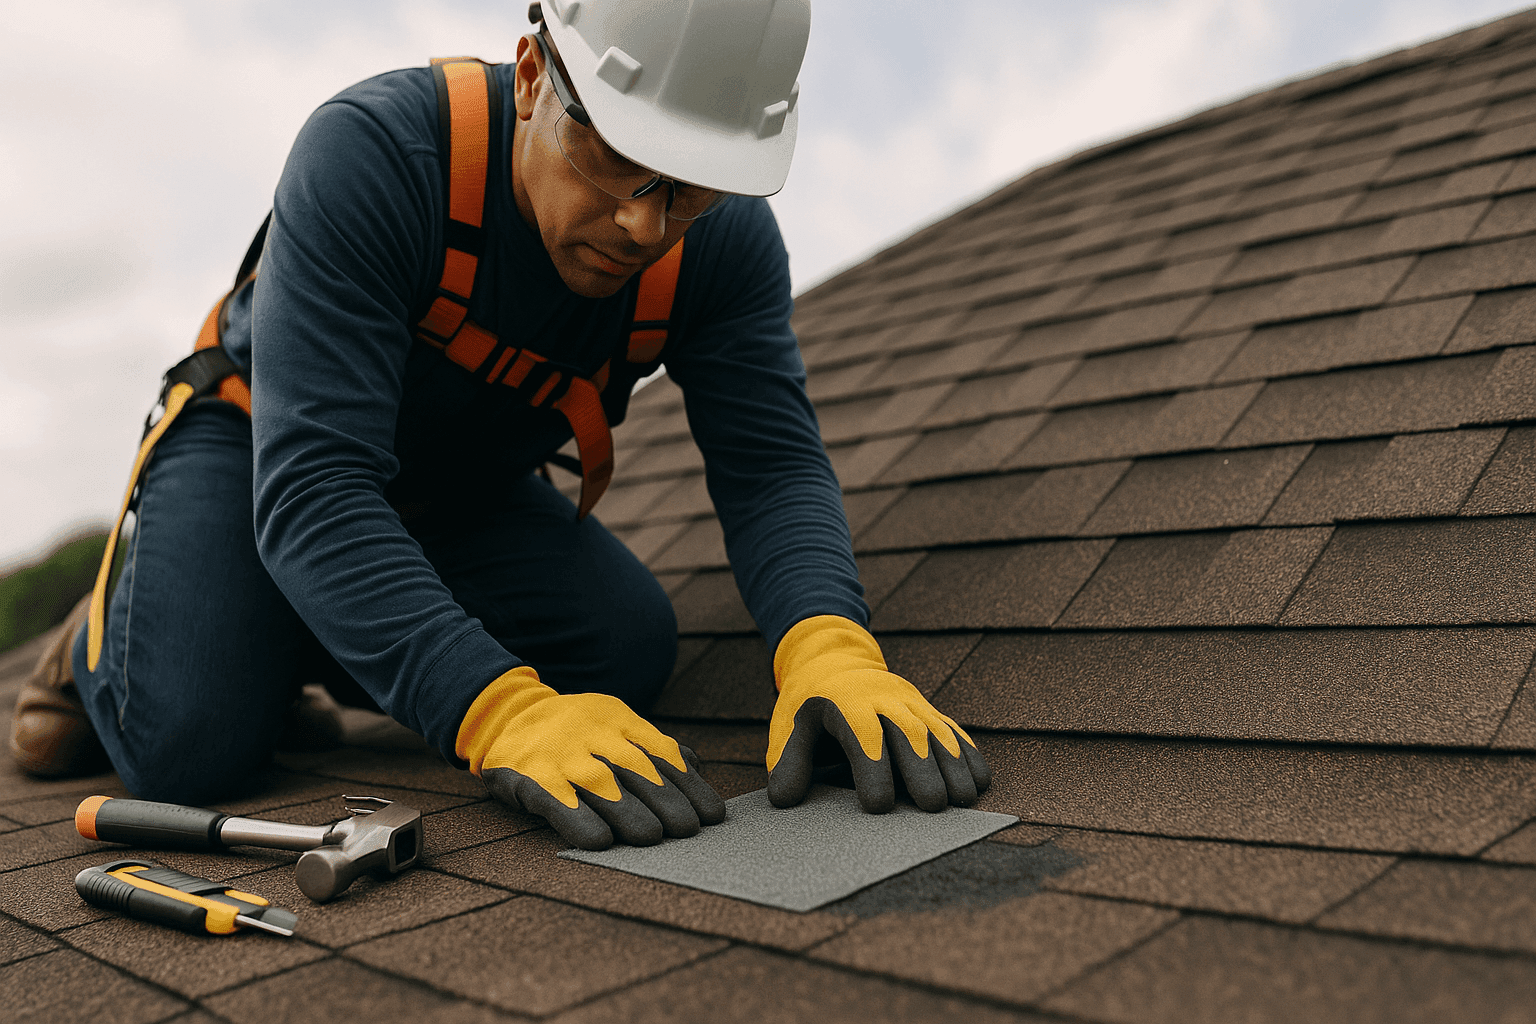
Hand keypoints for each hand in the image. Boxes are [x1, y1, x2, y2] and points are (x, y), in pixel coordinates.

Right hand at [457, 667, 724, 849]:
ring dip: (627, 811)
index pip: (661, 752)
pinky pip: (555, 799)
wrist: (507, 715)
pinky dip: (577, 820)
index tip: (711, 814)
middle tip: (688, 830)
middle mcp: (592, 733)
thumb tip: (696, 765)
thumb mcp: (613, 725)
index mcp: (618, 720)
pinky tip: (598, 842)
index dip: (688, 785)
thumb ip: (652, 745)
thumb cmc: (575, 732)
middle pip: (634, 768)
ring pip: (598, 783)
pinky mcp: (529, 776)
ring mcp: (560, 753)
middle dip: (664, 800)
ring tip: (652, 838)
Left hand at [767, 615, 990, 812]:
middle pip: (908, 733)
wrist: (836, 659)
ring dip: (952, 765)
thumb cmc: (812, 704)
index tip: (877, 806)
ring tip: (963, 799)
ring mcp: (912, 703)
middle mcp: (884, 701)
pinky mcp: (929, 710)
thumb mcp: (793, 725)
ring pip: (937, 731)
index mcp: (847, 705)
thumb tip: (781, 800)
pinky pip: (953, 730)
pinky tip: (979, 781)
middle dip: (922, 769)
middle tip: (933, 807)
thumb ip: (791, 761)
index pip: (862, 737)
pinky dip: (968, 754)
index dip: (871, 770)